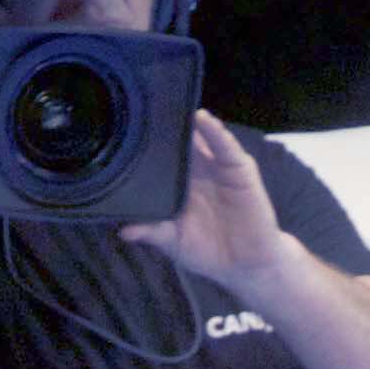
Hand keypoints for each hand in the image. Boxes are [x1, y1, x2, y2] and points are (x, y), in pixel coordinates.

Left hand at [122, 109, 289, 291]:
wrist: (246, 265)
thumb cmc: (208, 251)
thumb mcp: (174, 242)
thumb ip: (152, 232)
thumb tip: (123, 231)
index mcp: (177, 184)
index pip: (158, 157)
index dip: (145, 143)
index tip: (126, 126)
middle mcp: (196, 170)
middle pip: (178, 141)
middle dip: (164, 123)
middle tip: (144, 105)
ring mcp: (218, 166)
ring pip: (200, 136)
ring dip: (187, 121)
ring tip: (171, 103)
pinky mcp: (238, 167)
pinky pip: (225, 146)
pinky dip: (215, 131)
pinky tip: (203, 119)